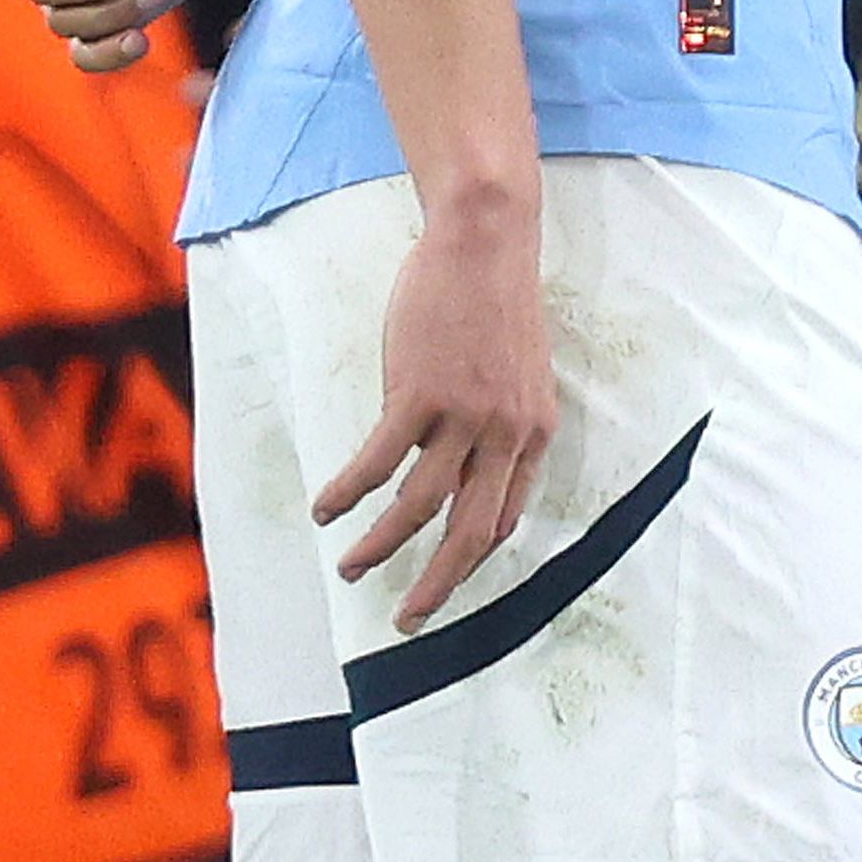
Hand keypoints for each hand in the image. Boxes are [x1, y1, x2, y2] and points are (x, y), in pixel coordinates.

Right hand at [315, 193, 556, 631]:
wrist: (485, 241)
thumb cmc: (494, 301)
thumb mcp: (518, 372)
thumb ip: (499, 422)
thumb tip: (464, 466)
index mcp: (534, 432)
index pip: (506, 516)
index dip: (473, 555)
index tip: (444, 579)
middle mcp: (506, 434)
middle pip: (470, 532)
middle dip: (437, 585)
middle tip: (407, 620)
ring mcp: (464, 416)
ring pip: (417, 508)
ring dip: (379, 546)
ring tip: (350, 568)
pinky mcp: (420, 395)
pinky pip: (377, 464)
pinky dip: (348, 494)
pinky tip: (326, 509)